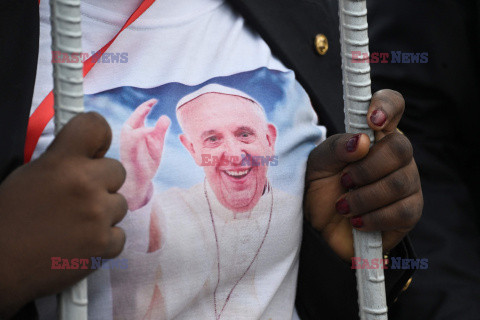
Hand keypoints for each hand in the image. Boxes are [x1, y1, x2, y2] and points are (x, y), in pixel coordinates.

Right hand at [0, 113, 127, 317]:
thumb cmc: (9, 218)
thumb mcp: (29, 176)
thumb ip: (63, 162)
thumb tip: (91, 156)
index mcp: (62, 161)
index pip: (96, 126)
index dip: (98, 137)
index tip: (95, 150)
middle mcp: (85, 183)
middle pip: (117, 171)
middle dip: (102, 183)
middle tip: (79, 198)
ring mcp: (98, 215)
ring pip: (120, 204)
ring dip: (104, 213)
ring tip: (75, 225)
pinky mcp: (105, 244)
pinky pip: (119, 235)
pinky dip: (104, 241)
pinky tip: (81, 244)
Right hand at [119, 99, 169, 209]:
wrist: (138, 180)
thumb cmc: (146, 161)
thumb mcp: (156, 143)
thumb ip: (160, 130)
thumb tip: (165, 116)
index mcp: (135, 130)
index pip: (140, 114)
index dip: (147, 106)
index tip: (155, 100)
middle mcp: (129, 133)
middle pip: (134, 116)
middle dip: (143, 108)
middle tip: (153, 101)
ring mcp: (127, 141)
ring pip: (132, 125)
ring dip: (141, 116)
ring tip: (150, 107)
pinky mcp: (128, 149)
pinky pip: (134, 137)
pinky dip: (142, 132)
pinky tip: (151, 130)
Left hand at [304, 90, 422, 260]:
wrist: (319, 228)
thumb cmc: (320, 189)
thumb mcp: (317, 165)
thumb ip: (335, 148)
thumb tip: (361, 142)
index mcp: (373, 136)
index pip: (393, 105)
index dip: (387, 106)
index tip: (371, 120)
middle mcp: (395, 156)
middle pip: (401, 147)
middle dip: (366, 168)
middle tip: (344, 180)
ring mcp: (406, 183)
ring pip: (399, 182)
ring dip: (363, 197)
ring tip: (343, 205)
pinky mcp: (409, 212)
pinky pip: (402, 211)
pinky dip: (373, 218)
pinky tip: (356, 221)